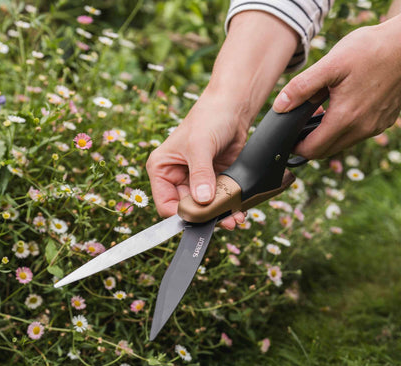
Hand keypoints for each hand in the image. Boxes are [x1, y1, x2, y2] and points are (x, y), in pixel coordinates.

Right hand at [146, 92, 248, 229]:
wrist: (232, 108)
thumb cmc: (208, 118)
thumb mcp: (200, 146)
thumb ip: (200, 174)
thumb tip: (202, 200)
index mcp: (162, 170)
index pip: (166, 204)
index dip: (182, 214)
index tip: (201, 218)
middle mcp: (176, 178)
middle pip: (187, 209)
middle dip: (205, 217)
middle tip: (225, 222)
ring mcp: (196, 182)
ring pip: (205, 209)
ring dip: (219, 215)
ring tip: (235, 219)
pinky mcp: (214, 182)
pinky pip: (219, 201)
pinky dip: (228, 207)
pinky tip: (238, 210)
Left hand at [273, 6, 400, 158]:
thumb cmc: (370, 49)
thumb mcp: (331, 64)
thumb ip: (302, 88)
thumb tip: (280, 106)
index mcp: (345, 118)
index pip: (312, 150)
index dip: (296, 147)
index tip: (289, 139)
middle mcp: (362, 129)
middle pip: (326, 151)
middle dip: (310, 144)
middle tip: (301, 127)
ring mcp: (375, 128)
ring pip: (342, 145)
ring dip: (327, 137)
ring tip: (320, 115)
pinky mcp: (383, 122)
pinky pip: (357, 135)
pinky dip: (344, 130)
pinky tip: (342, 110)